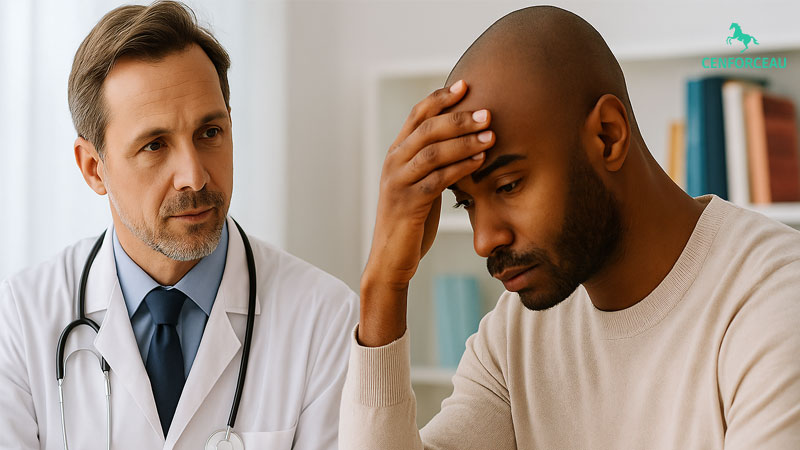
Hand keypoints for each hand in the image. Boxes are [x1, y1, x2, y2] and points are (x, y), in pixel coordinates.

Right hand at [358, 80, 494, 346]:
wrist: (390, 259)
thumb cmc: (411, 223)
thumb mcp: (421, 186)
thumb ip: (433, 164)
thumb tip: (464, 144)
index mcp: (396, 154)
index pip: (417, 116)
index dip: (440, 98)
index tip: (466, 85)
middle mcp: (393, 163)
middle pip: (426, 129)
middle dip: (459, 118)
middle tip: (488, 112)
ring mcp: (397, 183)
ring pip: (432, 151)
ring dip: (464, 141)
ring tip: (490, 134)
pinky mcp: (407, 203)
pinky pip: (437, 179)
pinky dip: (461, 167)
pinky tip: (480, 161)